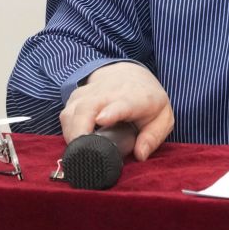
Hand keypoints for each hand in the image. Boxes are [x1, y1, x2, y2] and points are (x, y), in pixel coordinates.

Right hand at [60, 62, 174, 160]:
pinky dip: (67, 129)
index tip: (102, 119)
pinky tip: (75, 140)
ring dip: (71, 132)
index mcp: (135, 98)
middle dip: (80, 128)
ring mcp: (91, 92)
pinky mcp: (77, 96)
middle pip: (88, 107)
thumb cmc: (148, 100)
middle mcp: (110, 92)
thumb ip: (153, 138)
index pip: (122, 103)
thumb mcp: (162, 118)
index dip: (111, 112)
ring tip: (77, 150)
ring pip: (73, 110)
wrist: (131, 74)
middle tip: (81, 151)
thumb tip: (140, 155)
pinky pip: (66, 113)